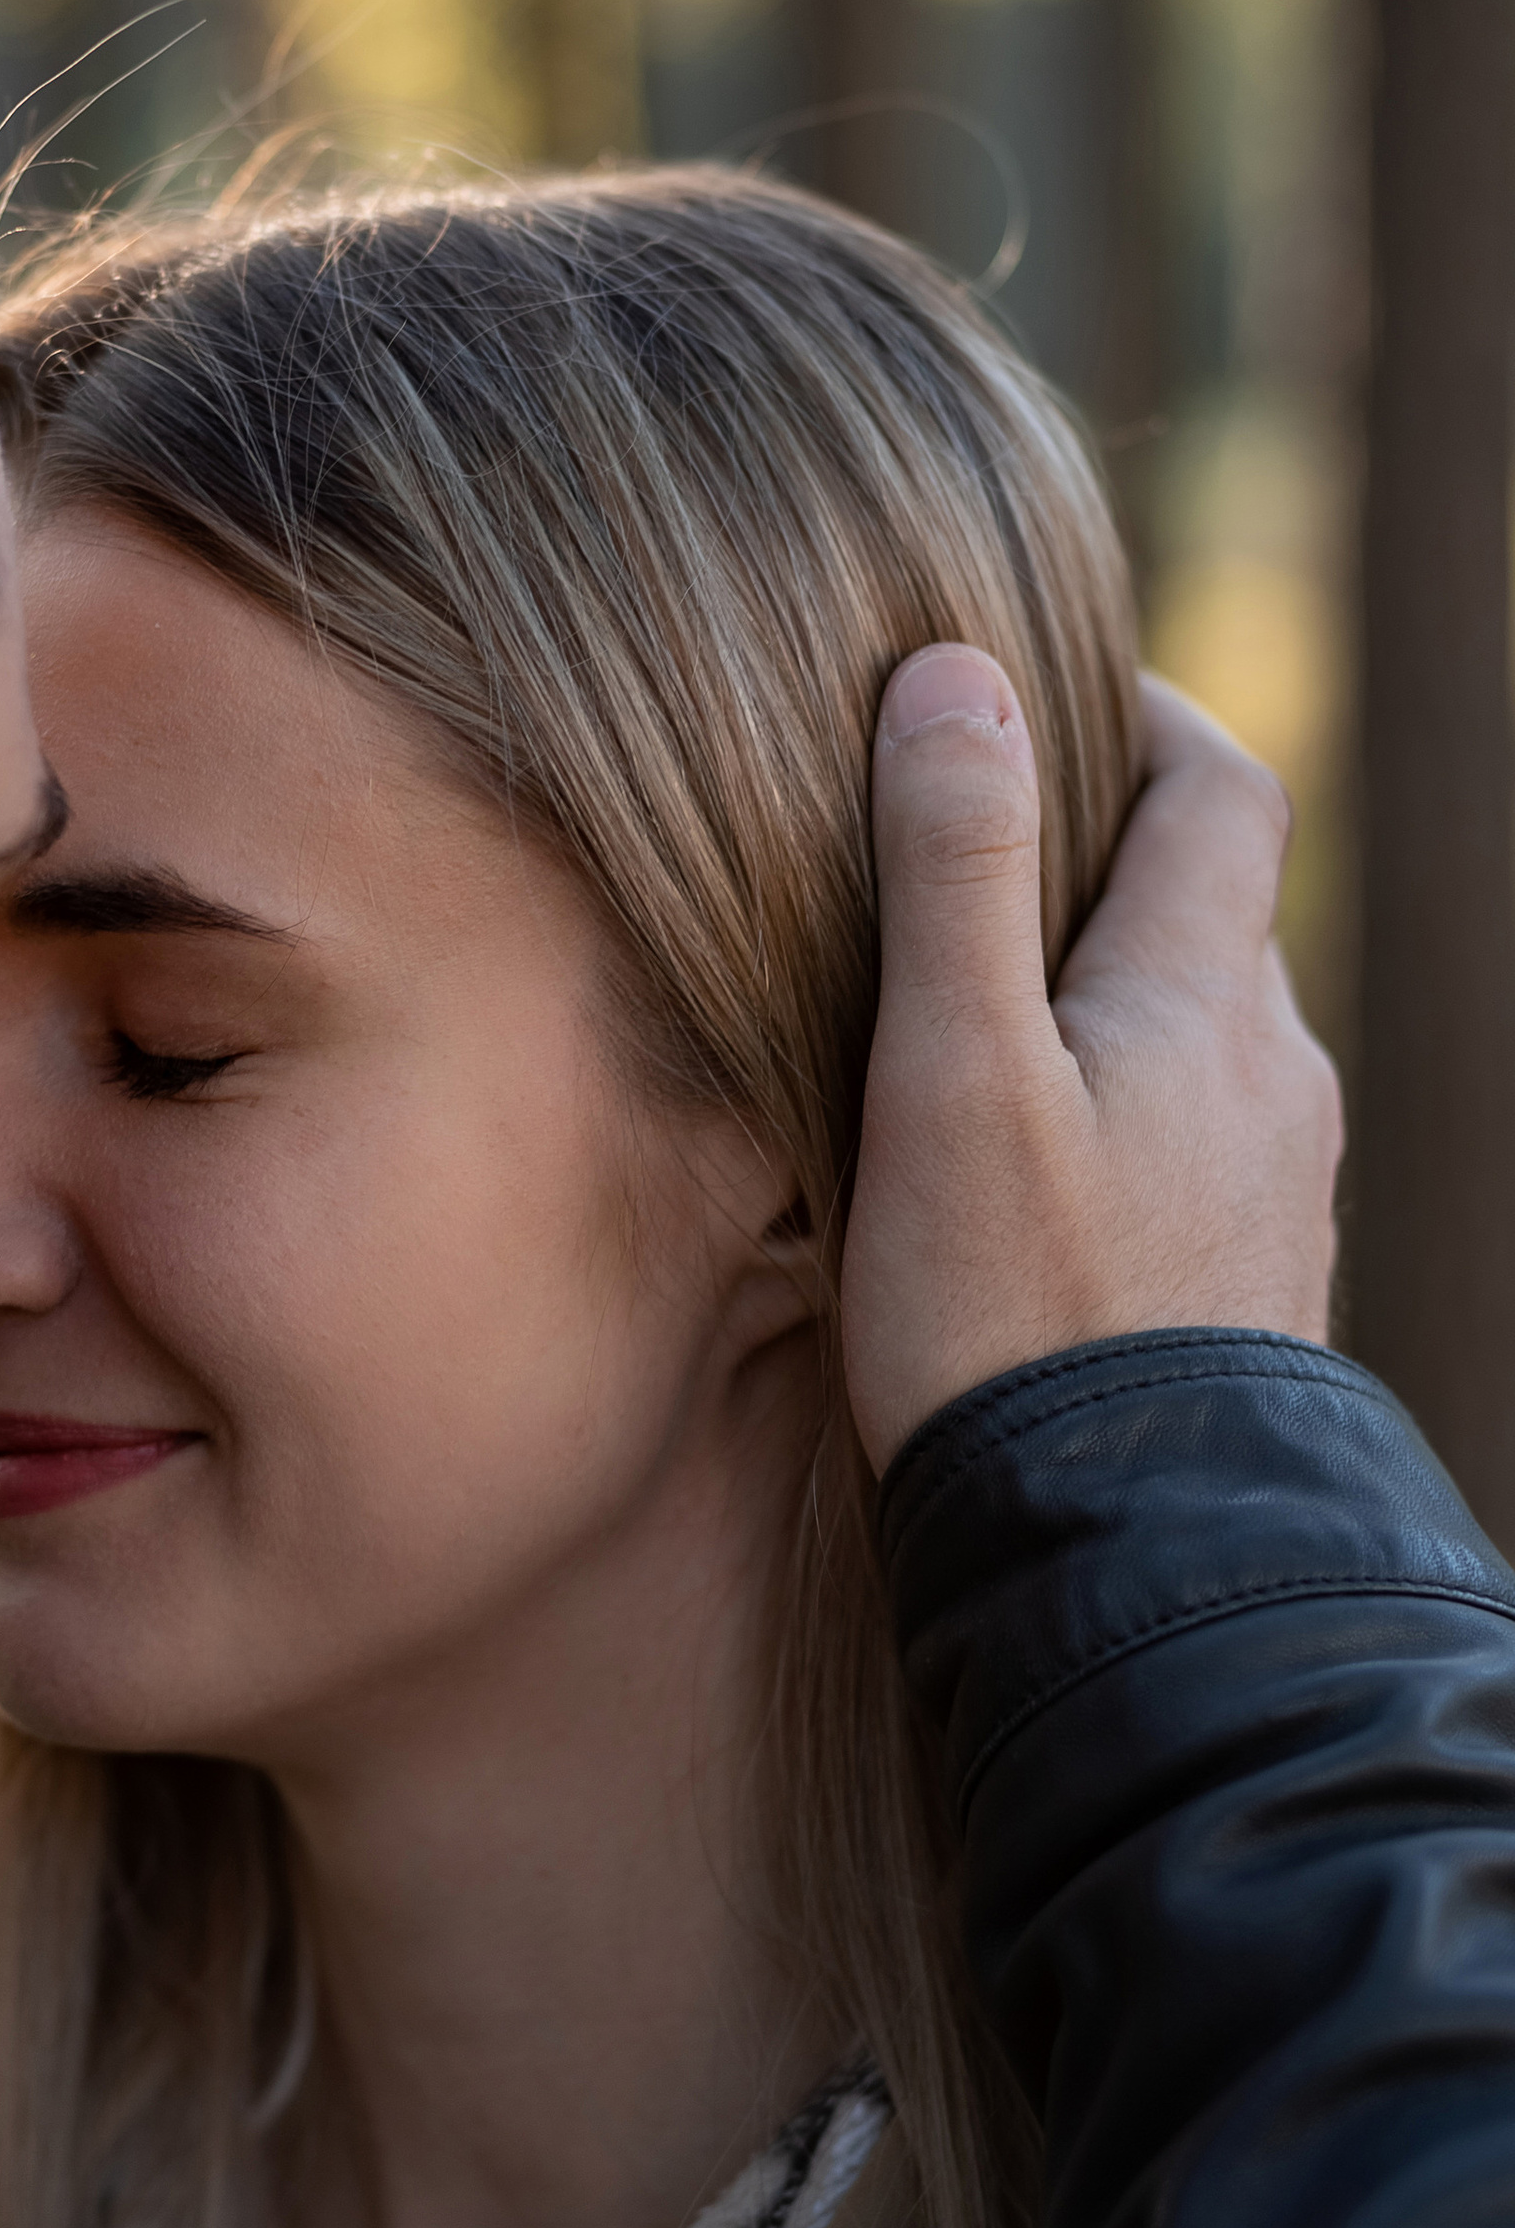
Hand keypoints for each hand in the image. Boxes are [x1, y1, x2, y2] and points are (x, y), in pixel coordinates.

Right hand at [841, 645, 1342, 1475]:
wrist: (1125, 1554)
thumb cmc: (1013, 1314)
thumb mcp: (949, 1072)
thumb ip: (953, 869)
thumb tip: (956, 673)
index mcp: (1203, 999)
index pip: (1223, 791)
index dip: (1147, 719)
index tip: (1045, 697)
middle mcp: (1272, 1077)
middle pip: (1217, 912)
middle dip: (1114, 860)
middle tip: (983, 854)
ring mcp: (1278, 1188)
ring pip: (1210, 1036)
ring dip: (1120, 994)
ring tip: (993, 1018)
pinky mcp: (1252, 1286)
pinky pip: (1204, 1144)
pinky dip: (1132, 1107)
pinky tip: (1043, 1175)